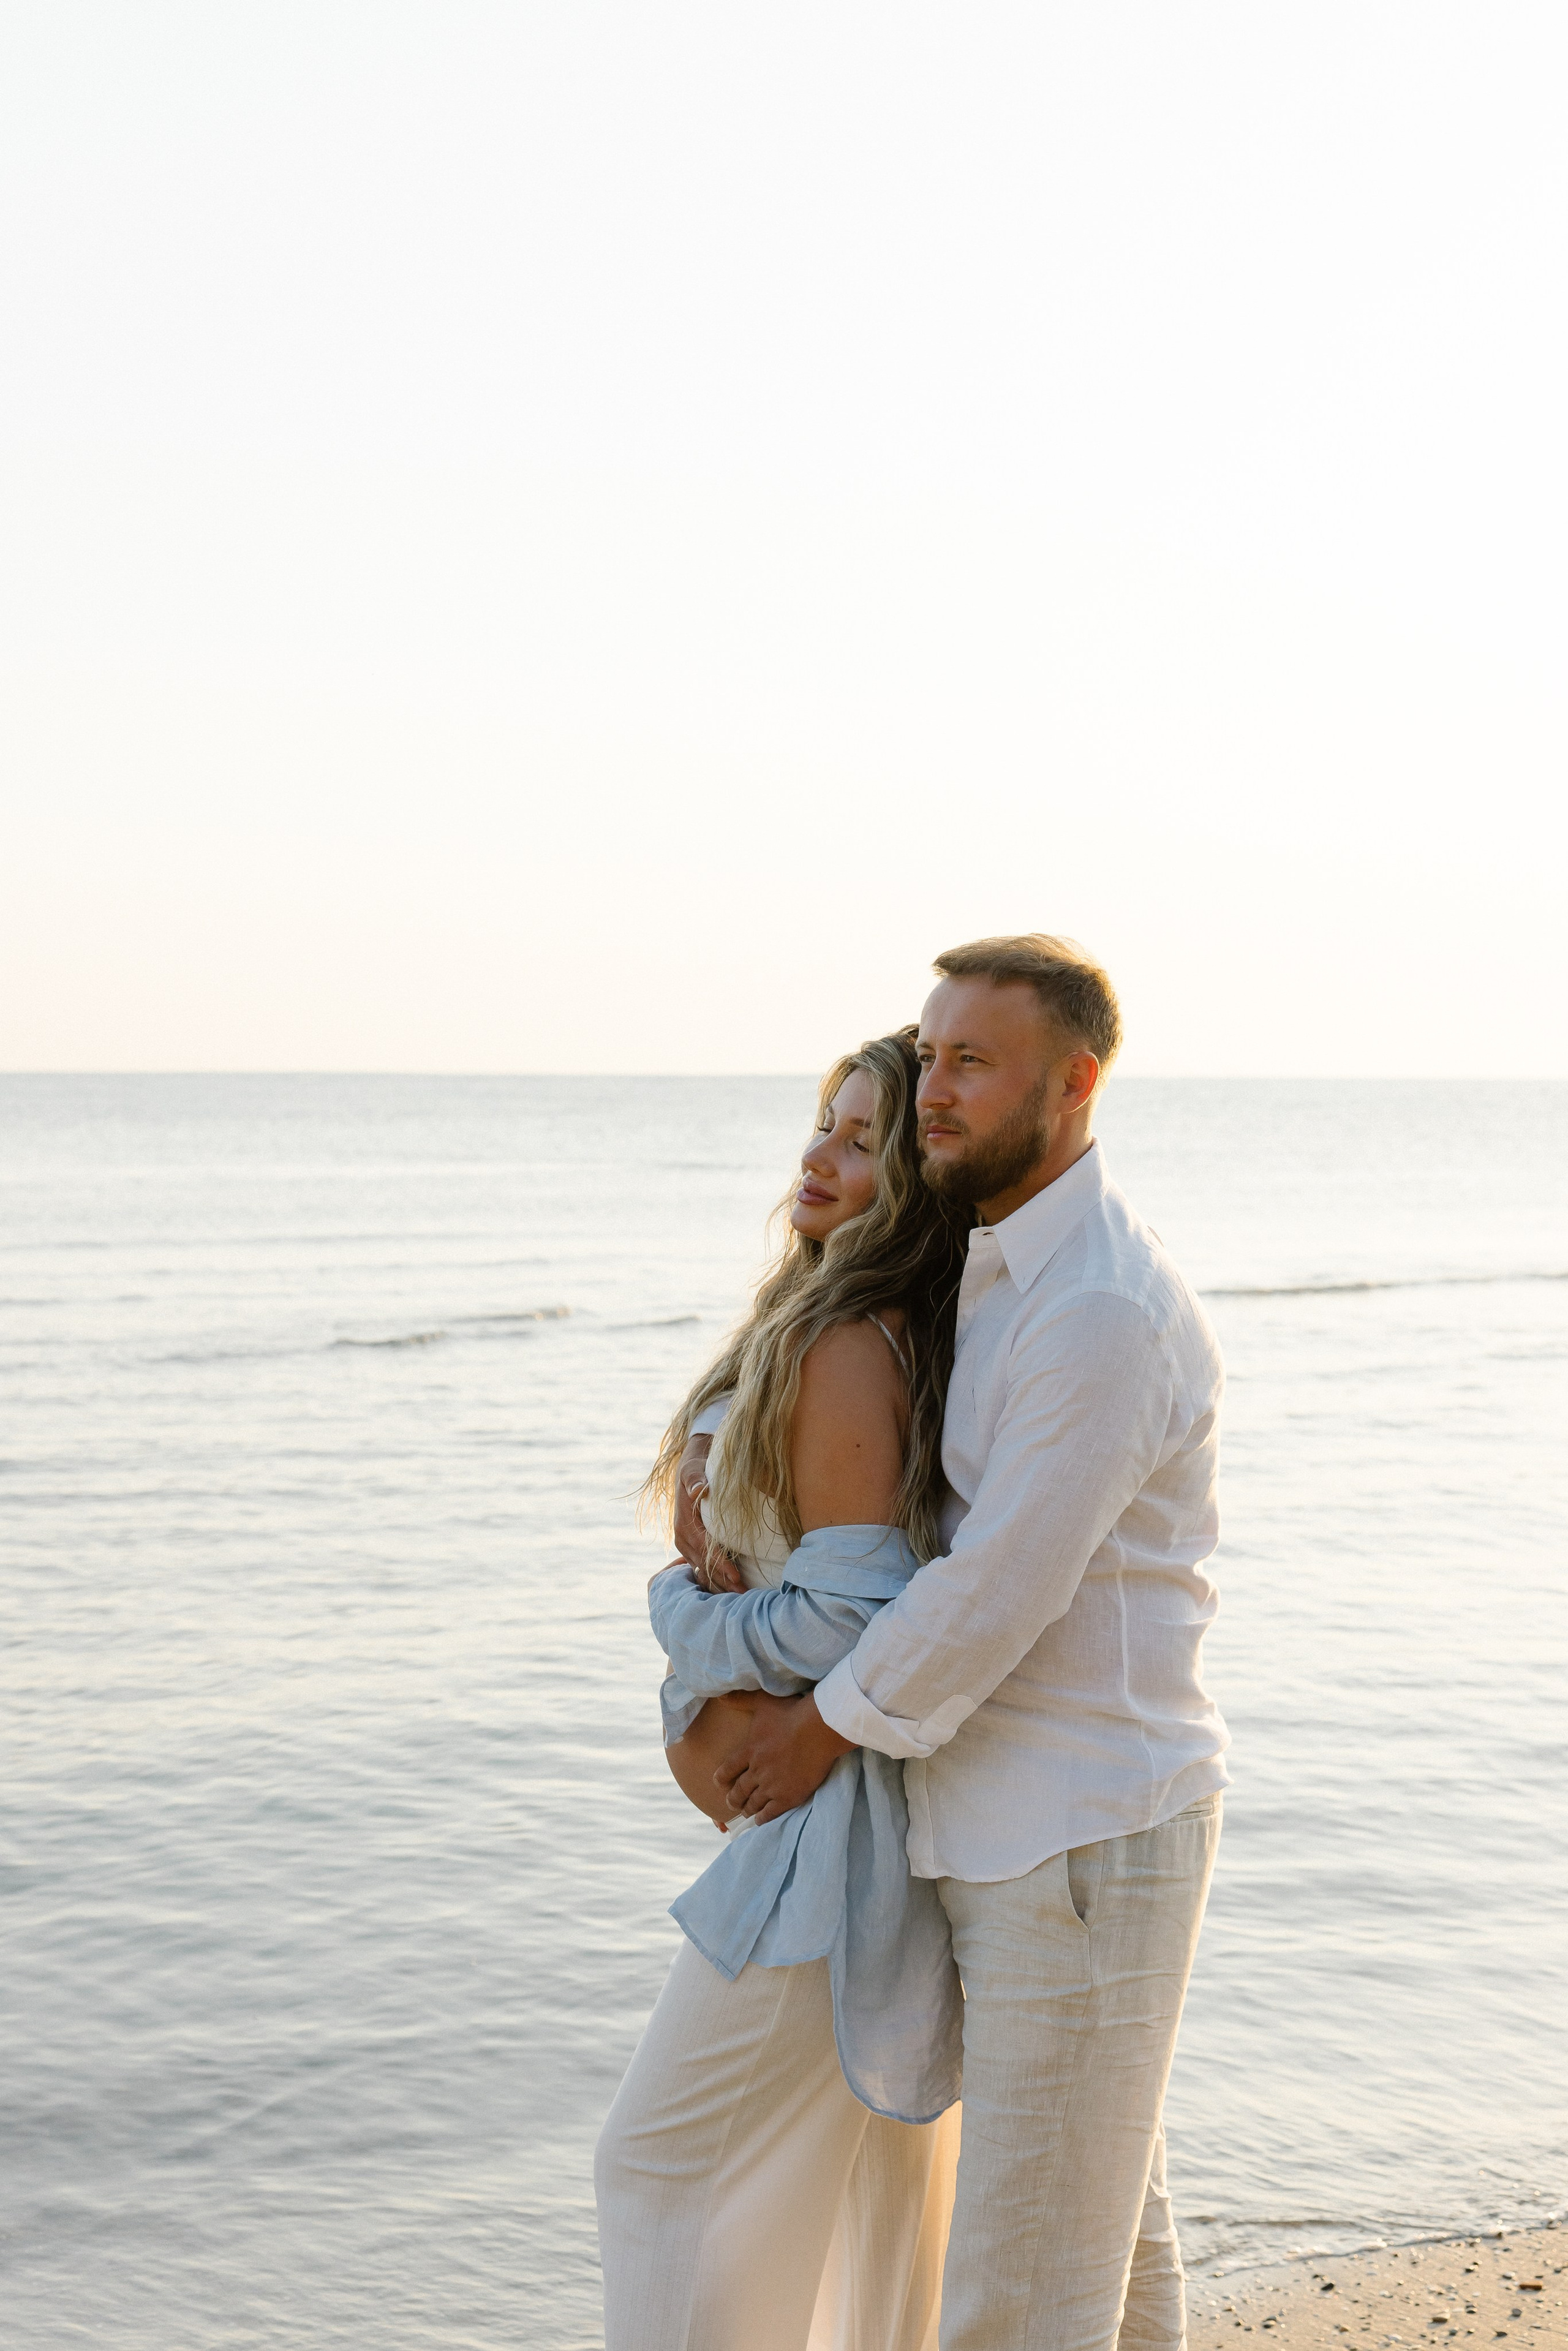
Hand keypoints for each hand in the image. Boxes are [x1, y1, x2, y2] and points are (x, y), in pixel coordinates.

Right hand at [673, 1434, 745, 1592]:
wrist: (689, 1470)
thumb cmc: (695, 1469)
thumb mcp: (693, 1470)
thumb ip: (696, 1479)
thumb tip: (699, 1489)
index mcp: (683, 1524)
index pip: (704, 1548)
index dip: (720, 1563)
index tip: (736, 1576)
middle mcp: (683, 1538)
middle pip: (704, 1564)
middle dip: (723, 1580)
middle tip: (743, 1594)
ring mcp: (687, 1545)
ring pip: (703, 1570)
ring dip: (720, 1583)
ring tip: (740, 1596)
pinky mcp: (692, 1548)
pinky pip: (702, 1568)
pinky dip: (715, 1579)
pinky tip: (730, 1589)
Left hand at [715, 1691, 854, 1823]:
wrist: (820, 1729)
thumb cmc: (792, 1713)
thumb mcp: (763, 1702)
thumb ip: (740, 1700)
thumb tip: (720, 1696)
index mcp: (749, 1750)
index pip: (727, 1770)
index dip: (721, 1779)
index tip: (719, 1784)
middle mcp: (756, 1771)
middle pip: (738, 1791)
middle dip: (733, 1799)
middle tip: (732, 1803)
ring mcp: (772, 1786)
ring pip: (753, 1804)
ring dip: (747, 1808)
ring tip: (746, 1811)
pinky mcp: (788, 1796)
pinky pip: (770, 1813)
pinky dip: (762, 1818)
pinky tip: (761, 1820)